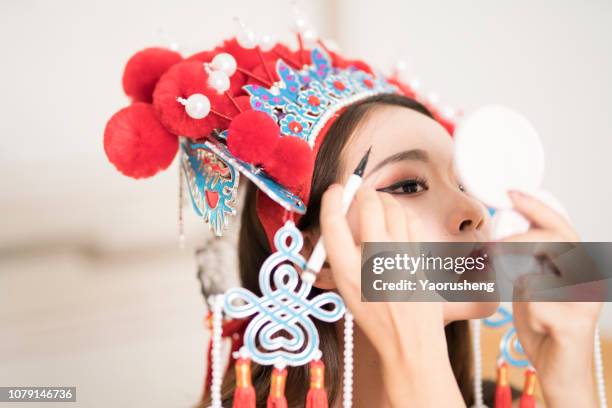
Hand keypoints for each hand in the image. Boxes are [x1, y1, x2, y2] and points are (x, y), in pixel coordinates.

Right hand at [319, 184, 464, 406]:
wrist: (408, 341)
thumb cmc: (374, 316)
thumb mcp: (345, 290)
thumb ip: (338, 258)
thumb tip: (337, 224)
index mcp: (347, 271)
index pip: (333, 223)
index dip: (332, 200)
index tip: (335, 190)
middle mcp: (373, 259)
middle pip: (368, 206)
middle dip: (362, 192)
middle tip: (359, 192)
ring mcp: (401, 255)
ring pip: (393, 207)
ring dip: (383, 198)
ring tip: (377, 201)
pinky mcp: (420, 256)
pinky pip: (411, 220)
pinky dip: (402, 212)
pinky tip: (397, 217)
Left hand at [504, 190, 601, 406]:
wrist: (559, 370)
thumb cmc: (544, 324)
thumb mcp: (530, 285)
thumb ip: (524, 260)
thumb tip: (500, 234)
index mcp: (580, 263)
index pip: (559, 225)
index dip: (535, 206)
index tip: (511, 192)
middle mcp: (590, 276)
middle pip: (552, 240)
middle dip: (515, 242)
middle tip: (491, 248)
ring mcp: (587, 300)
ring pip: (538, 274)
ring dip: (520, 287)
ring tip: (525, 302)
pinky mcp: (577, 324)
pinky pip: (535, 304)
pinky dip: (526, 313)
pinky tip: (537, 325)